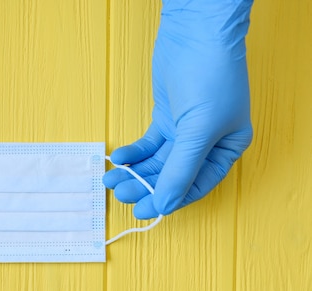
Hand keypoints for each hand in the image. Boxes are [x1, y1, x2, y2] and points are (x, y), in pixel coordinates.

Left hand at [103, 1, 253, 218]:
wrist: (196, 32)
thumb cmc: (210, 76)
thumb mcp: (199, 130)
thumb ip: (181, 170)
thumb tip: (166, 205)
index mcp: (226, 149)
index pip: (196, 185)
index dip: (169, 200)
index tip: (144, 210)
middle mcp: (207, 144)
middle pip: (172, 176)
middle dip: (145, 186)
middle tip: (122, 193)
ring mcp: (185, 131)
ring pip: (157, 162)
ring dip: (134, 171)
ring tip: (112, 179)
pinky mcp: (166, 118)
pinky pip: (147, 144)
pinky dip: (133, 152)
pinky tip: (119, 157)